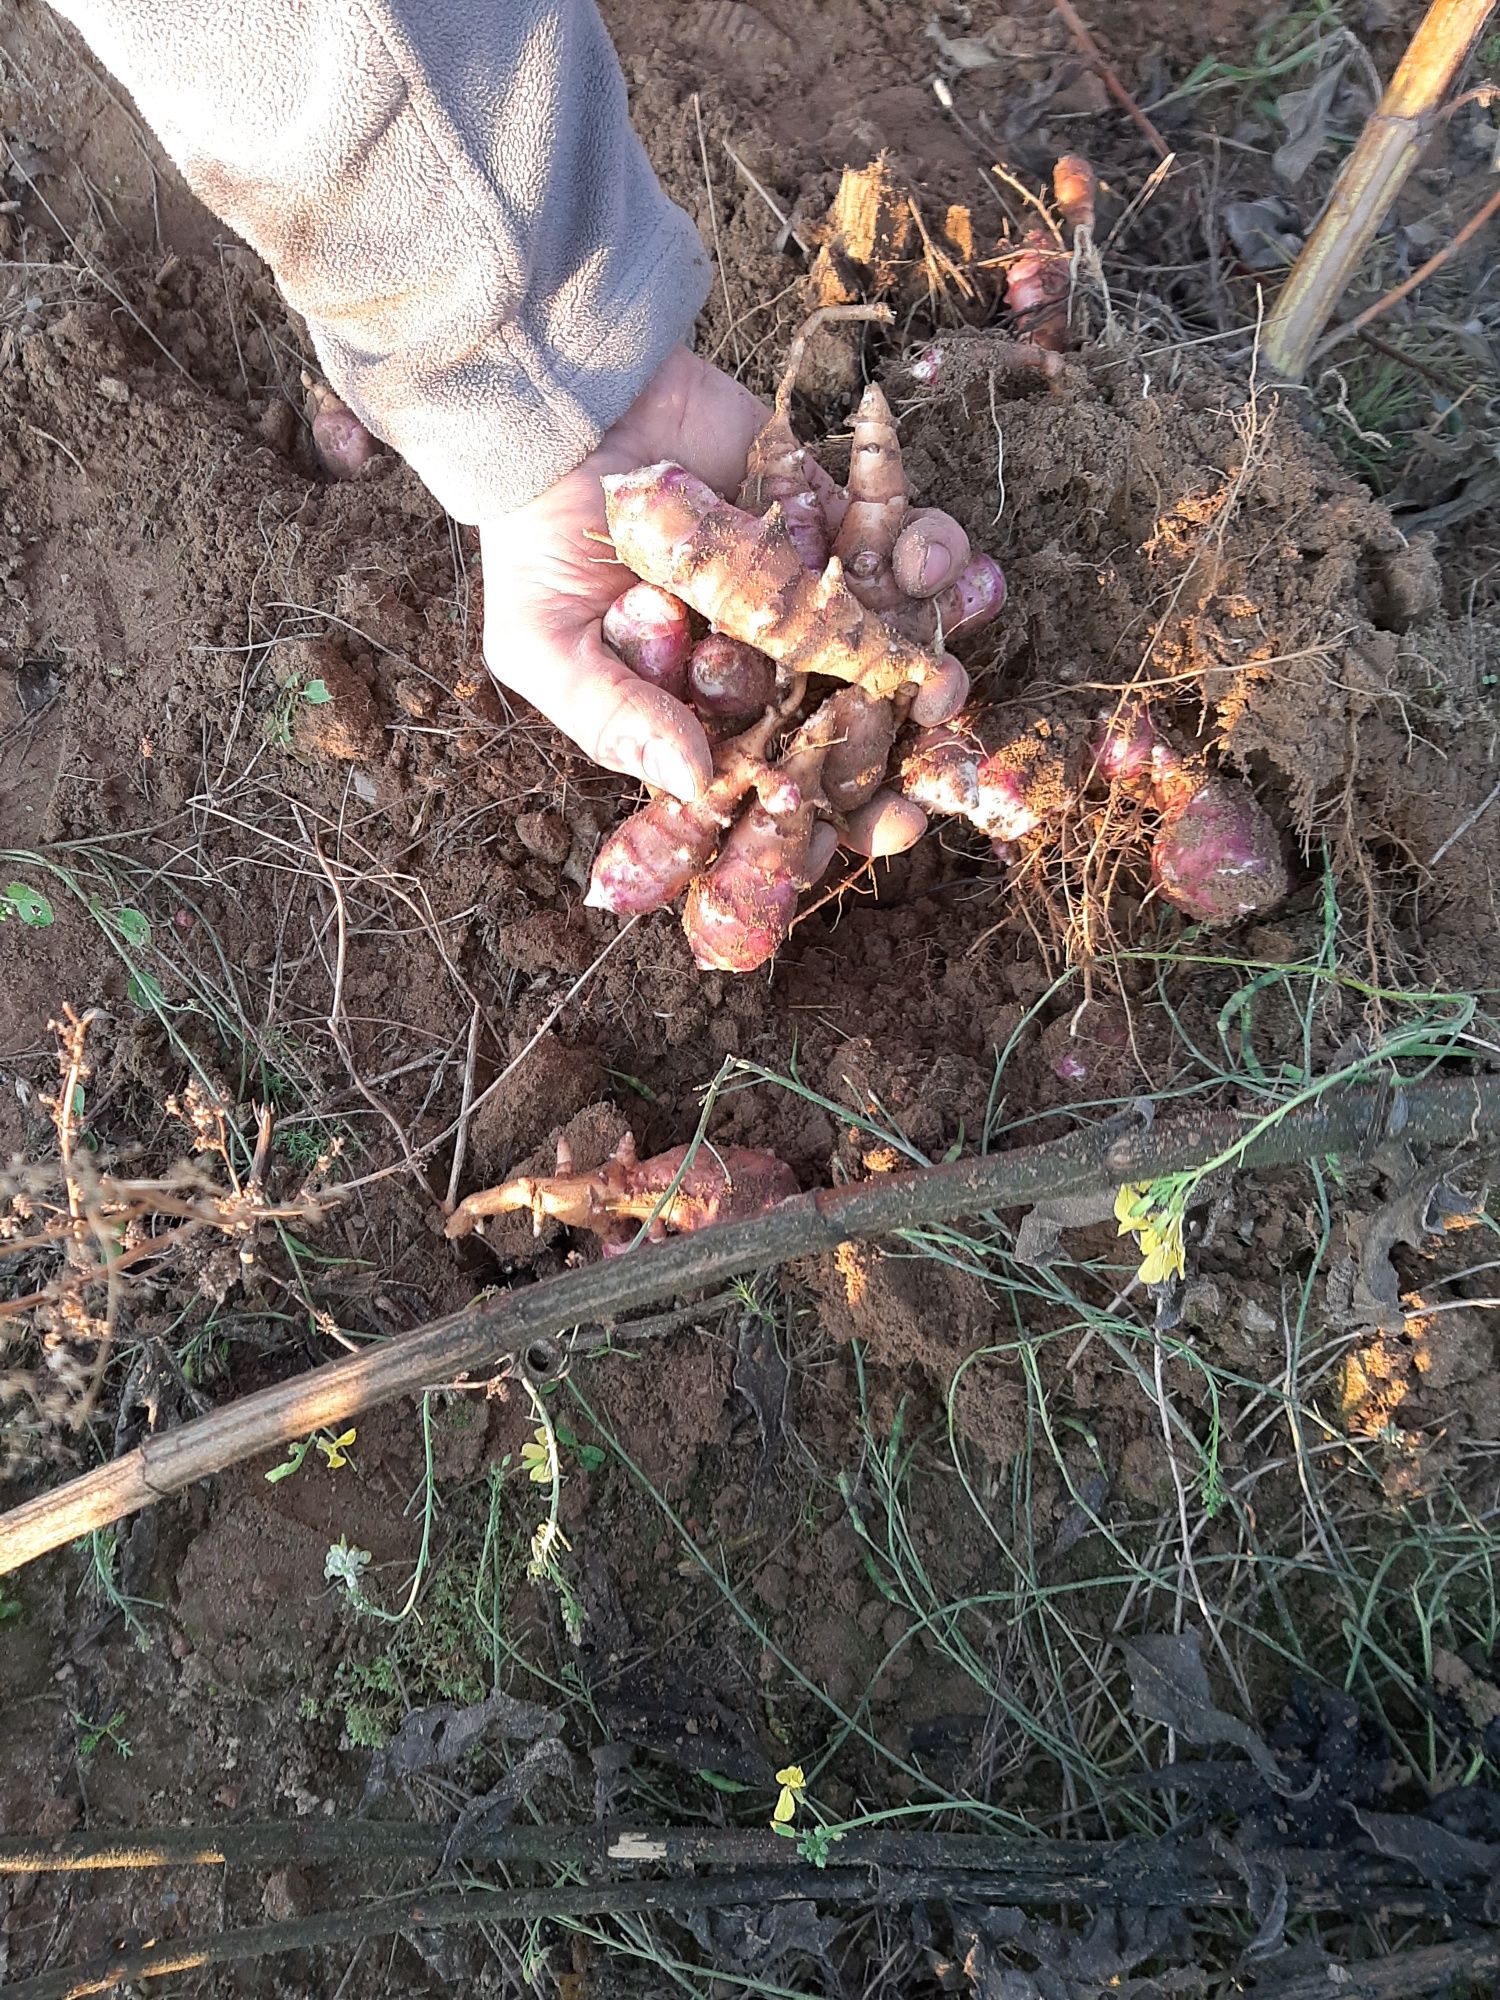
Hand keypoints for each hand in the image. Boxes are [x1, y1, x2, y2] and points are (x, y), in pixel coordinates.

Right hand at [478, 347, 982, 824]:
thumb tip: (696, 781)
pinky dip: (933, 554)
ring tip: (946, 677)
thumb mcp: (543, 646)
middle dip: (902, 753)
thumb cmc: (536, 542)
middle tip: (936, 768)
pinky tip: (933, 566)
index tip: (880, 828)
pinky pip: (901, 541)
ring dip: (930, 656)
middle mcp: (766, 663)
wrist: (562, 403)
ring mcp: (806, 590)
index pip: (777, 785)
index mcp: (704, 714)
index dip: (830, 818)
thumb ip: (613, 717)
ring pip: (893, 639)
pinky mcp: (834, 514)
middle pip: (851, 728)